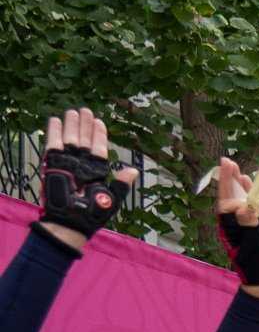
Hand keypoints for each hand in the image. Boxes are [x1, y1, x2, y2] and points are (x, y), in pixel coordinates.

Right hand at [38, 112, 134, 247]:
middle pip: (84, 140)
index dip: (99, 135)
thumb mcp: (111, 199)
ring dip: (71, 125)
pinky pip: (53, 145)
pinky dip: (54, 132)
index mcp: (96, 172)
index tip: (99, 121)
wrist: (70, 222)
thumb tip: (133, 171)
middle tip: (85, 110)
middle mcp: (81, 165)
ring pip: (70, 139)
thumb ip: (120, 184)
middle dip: (84, 125)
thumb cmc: (91, 214)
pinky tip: (54, 120)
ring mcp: (67, 164)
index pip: (98, 148)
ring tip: (72, 111)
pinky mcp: (52, 164)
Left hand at [213, 156, 258, 290]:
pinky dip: (249, 198)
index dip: (227, 184)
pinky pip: (248, 210)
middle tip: (227, 161)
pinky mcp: (252, 231)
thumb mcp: (254, 246)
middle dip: (228, 180)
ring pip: (237, 203)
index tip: (229, 168)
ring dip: (238, 187)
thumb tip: (247, 208)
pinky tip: (250, 188)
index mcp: (229, 229)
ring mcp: (242, 229)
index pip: (226, 202)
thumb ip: (250, 226)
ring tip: (238, 170)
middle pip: (228, 199)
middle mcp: (233, 227)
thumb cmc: (258, 268)